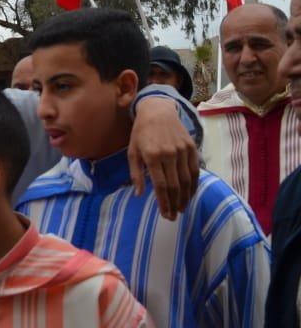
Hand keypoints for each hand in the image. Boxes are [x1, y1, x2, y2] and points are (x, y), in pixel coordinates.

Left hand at [128, 95, 199, 219]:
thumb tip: (139, 194)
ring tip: (181, 208)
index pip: (161, 186)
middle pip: (175, 186)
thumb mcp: (132, 152)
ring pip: (187, 180)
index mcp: (152, 156)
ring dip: (185, 197)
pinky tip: (190, 194)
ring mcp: (182, 151)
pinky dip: (194, 185)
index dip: (164, 203)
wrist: (158, 111)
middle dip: (174, 204)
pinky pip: (195, 170)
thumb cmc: (140, 133)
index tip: (165, 215)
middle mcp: (169, 154)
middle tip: (173, 216)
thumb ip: (136, 174)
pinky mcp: (192, 148)